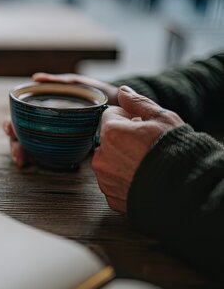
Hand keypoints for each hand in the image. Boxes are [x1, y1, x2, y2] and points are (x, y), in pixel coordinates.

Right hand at [4, 72, 118, 166]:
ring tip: (22, 161)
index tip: (9, 129)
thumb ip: (58, 81)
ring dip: (22, 153)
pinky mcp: (65, 149)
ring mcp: (53, 138)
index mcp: (44, 110)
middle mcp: (44, 125)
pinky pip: (47, 156)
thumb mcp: (78, 84)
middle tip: (17, 151)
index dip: (10, 123)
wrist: (122, 107)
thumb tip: (36, 78)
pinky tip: (33, 164)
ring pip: (30, 147)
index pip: (20, 117)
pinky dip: (37, 160)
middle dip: (14, 144)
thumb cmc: (97, 93)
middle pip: (21, 135)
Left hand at [92, 86, 184, 212]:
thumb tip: (123, 91)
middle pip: (108, 139)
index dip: (128, 118)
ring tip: (146, 163)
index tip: (143, 126)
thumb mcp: (161, 118)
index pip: (110, 115)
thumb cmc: (175, 151)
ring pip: (109, 161)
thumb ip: (137, 103)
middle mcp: (101, 157)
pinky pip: (113, 182)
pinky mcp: (111, 197)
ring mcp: (105, 179)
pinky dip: (124, 180)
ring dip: (122, 160)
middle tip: (146, 145)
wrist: (186, 188)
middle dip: (123, 139)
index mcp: (110, 133)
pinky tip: (142, 178)